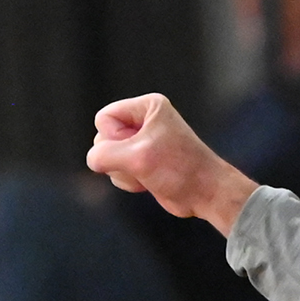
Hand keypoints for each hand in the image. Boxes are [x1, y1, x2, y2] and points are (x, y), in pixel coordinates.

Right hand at [89, 95, 258, 236]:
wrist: (205, 194)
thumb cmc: (179, 169)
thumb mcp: (137, 157)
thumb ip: (103, 154)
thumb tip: (93, 160)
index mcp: (148, 107)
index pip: (104, 118)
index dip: (114, 138)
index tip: (141, 147)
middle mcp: (144, 121)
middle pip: (103, 138)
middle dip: (119, 158)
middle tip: (145, 163)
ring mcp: (141, 142)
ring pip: (107, 157)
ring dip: (124, 172)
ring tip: (149, 174)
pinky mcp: (141, 161)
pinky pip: (116, 170)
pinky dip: (128, 180)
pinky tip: (148, 182)